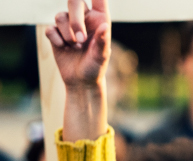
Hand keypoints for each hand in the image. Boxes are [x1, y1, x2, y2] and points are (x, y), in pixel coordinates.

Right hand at [45, 0, 109, 141]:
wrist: (81, 82)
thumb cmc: (96, 68)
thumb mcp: (101, 57)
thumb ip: (102, 41)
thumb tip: (104, 27)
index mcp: (100, 21)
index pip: (99, 0)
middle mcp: (84, 20)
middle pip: (73, 2)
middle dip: (74, 20)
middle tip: (80, 40)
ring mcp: (68, 26)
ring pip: (59, 16)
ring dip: (66, 32)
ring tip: (74, 47)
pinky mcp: (56, 34)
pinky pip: (50, 28)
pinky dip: (55, 38)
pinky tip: (63, 48)